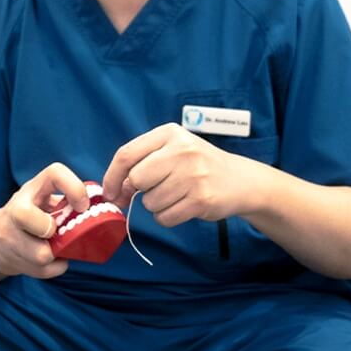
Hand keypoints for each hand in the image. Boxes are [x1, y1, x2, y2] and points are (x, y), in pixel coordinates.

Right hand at [0, 163, 89, 278]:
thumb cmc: (29, 218)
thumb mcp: (43, 202)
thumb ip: (66, 204)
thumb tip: (100, 210)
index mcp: (33, 188)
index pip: (54, 172)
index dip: (73, 188)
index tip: (82, 206)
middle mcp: (16, 207)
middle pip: (23, 215)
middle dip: (48, 229)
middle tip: (55, 232)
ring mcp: (9, 234)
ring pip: (41, 253)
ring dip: (57, 255)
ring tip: (56, 249)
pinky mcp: (9, 258)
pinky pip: (44, 270)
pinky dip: (54, 268)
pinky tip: (50, 260)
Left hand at [102, 123, 259, 226]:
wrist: (240, 180)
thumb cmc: (196, 164)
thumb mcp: (171, 149)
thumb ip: (141, 161)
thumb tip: (113, 189)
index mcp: (169, 133)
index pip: (126, 154)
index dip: (112, 176)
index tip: (109, 192)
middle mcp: (182, 150)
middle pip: (136, 179)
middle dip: (138, 191)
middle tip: (151, 191)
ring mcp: (193, 175)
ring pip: (150, 201)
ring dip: (157, 205)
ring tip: (176, 194)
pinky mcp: (202, 199)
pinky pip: (165, 217)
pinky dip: (167, 217)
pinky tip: (182, 206)